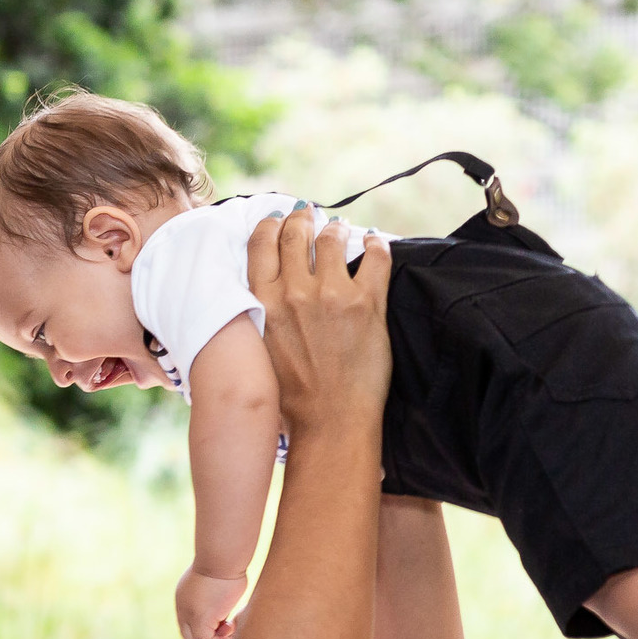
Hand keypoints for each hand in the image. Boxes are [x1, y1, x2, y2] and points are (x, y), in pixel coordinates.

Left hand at [175, 565, 247, 638]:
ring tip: (230, 636)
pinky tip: (230, 635)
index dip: (206, 633)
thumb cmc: (227, 563)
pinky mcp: (199, 619)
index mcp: (185, 598)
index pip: (189, 625)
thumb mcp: (219, 580)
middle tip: (228, 637)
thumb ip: (218, 595)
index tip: (226, 627)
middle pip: (189, 638)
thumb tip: (229, 599)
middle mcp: (183, 608)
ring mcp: (189, 615)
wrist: (223, 555)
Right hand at [245, 210, 391, 439]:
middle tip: (310, 215)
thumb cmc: (294, 395)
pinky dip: (375, 244)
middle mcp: (294, 292)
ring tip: (342, 230)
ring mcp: (332, 295)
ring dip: (337, 229)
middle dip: (304, 218)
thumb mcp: (262, 347)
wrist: (330, 422)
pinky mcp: (367, 303)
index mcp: (263, 302)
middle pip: (296, 232)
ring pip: (333, 237)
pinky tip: (374, 243)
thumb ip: (263, 311)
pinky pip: (375, 256)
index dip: (272, 225)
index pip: (262, 242)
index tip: (280, 220)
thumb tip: (270, 286)